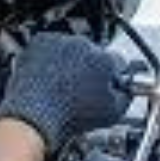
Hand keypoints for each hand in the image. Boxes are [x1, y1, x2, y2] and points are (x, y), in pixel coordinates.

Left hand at [0, 33, 130, 150]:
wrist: (34, 118)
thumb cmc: (67, 117)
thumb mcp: (112, 114)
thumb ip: (125, 96)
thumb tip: (125, 89)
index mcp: (105, 59)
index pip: (118, 62)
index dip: (112, 76)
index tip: (106, 83)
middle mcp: (84, 45)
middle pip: (94, 54)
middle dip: (90, 68)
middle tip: (80, 89)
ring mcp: (61, 42)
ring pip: (72, 49)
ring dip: (70, 62)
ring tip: (62, 85)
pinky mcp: (40, 42)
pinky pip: (50, 47)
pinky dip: (50, 58)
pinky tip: (50, 77)